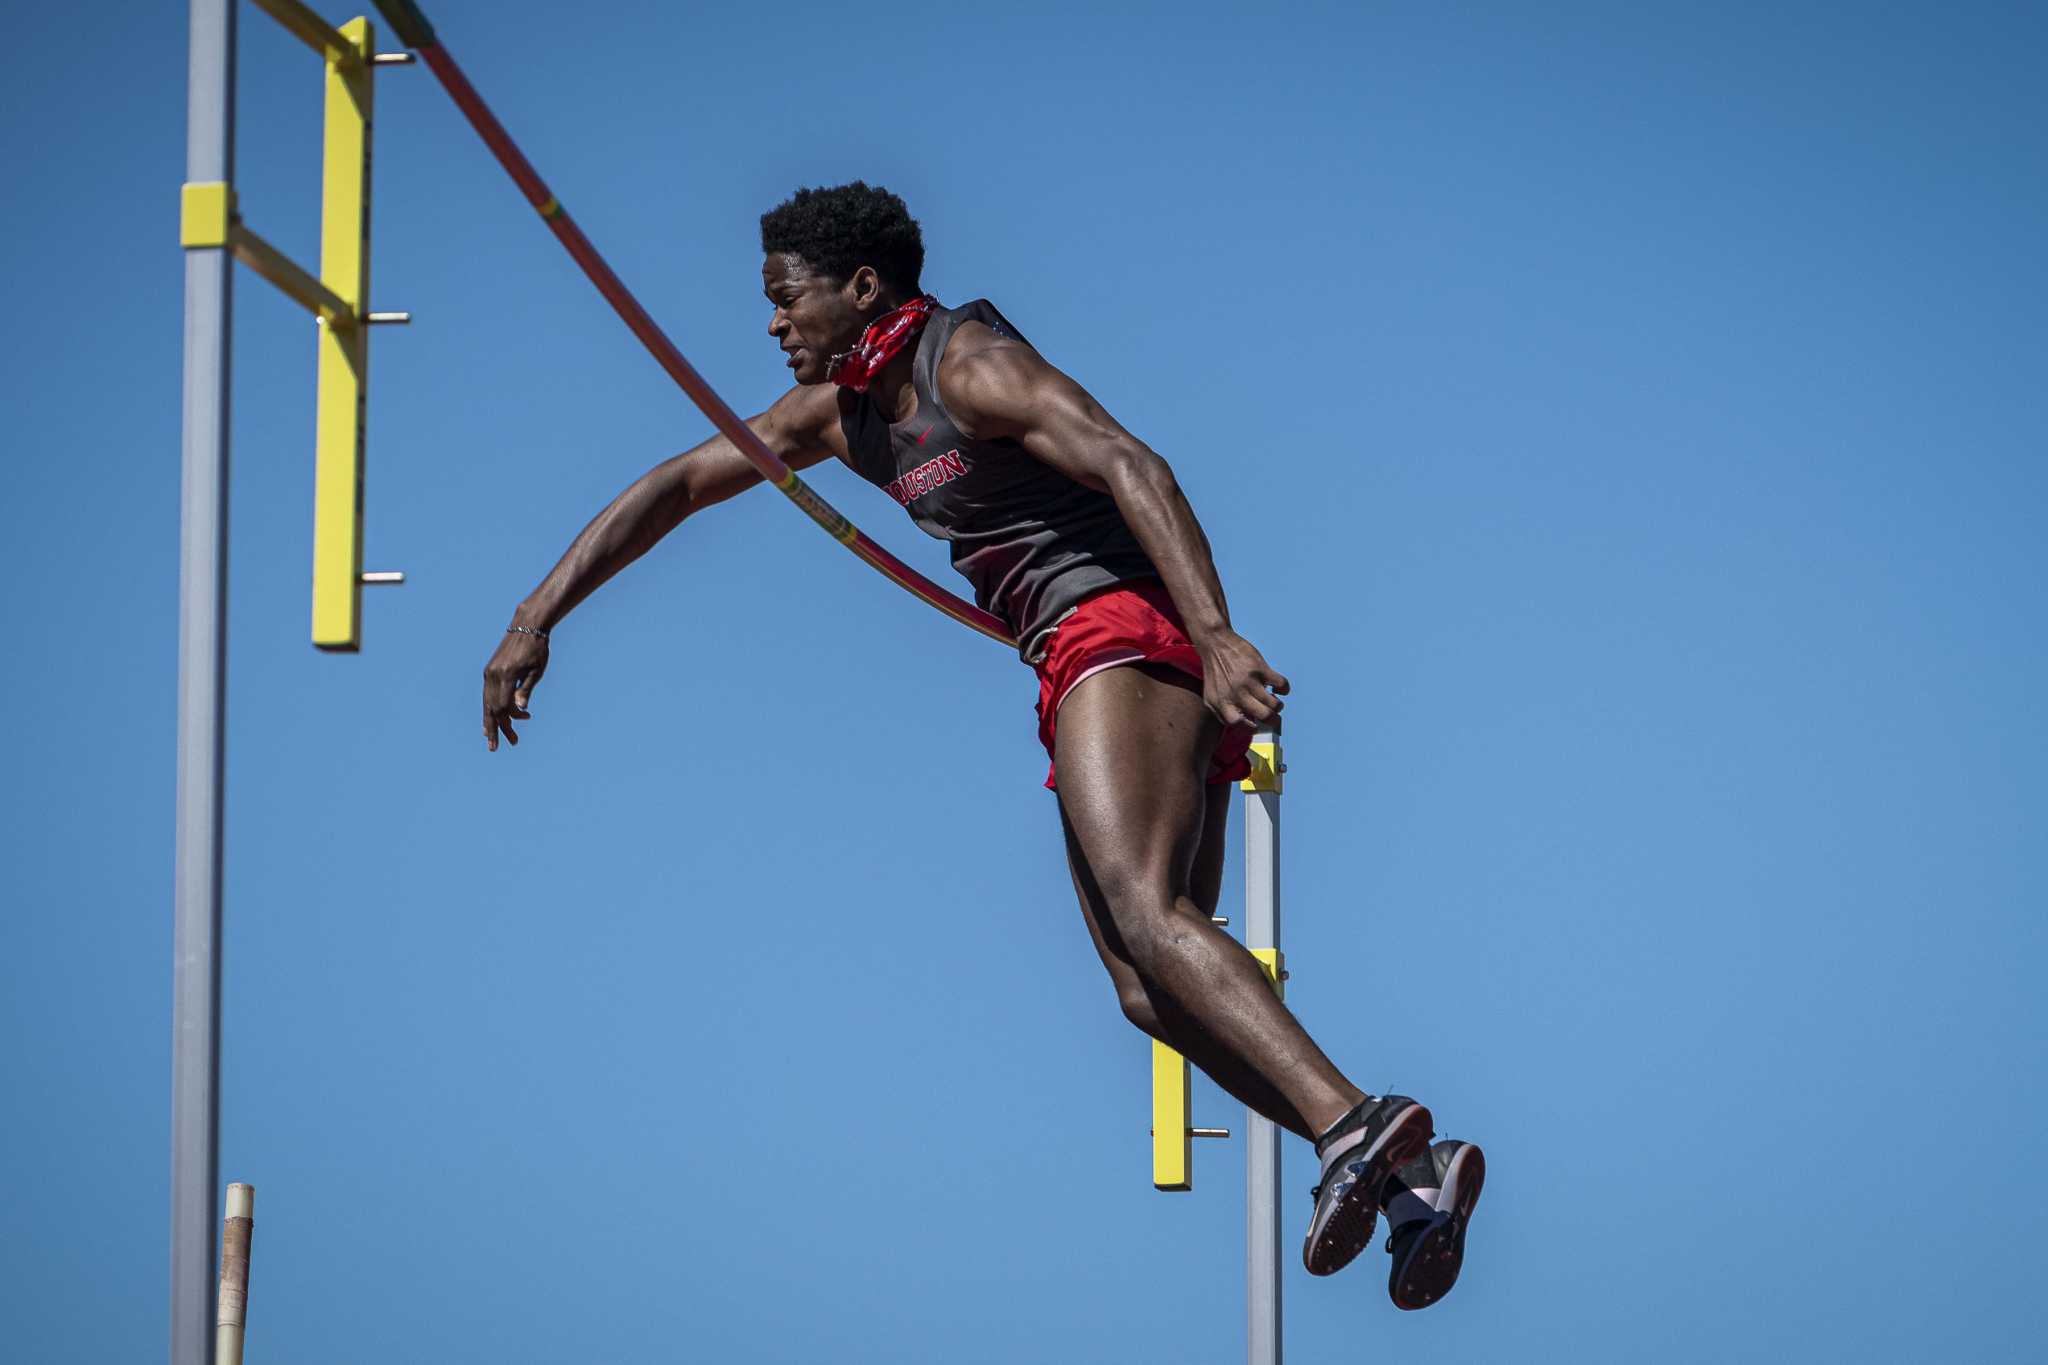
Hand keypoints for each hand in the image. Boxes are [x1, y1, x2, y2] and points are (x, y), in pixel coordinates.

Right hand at [483, 627, 548, 750]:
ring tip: (491, 738)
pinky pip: (487, 694)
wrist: (526, 626)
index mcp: (505, 675)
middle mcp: (492, 675)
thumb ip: (526, 690)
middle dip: (494, 729)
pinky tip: (491, 718)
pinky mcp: (489, 670)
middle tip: (495, 748)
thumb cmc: (537, 649)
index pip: (502, 706)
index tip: (522, 726)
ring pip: (486, 702)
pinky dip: (489, 708)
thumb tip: (520, 710)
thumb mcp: (536, 671)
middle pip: (490, 708)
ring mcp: (489, 672)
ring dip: (490, 721)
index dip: (509, 721)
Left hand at [1197, 630, 1288, 728]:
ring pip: (1275, 704)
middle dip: (1274, 721)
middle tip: (1274, 718)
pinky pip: (1281, 685)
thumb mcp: (1211, 697)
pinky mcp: (1260, 668)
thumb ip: (1224, 714)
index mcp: (1222, 704)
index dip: (1251, 729)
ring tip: (1275, 701)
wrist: (1215, 643)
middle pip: (1264, 716)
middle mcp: (1236, 694)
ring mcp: (1249, 681)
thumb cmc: (1215, 674)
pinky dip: (1284, 689)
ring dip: (1278, 706)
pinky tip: (1278, 688)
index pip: (1239, 725)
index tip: (1257, 726)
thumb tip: (1246, 727)